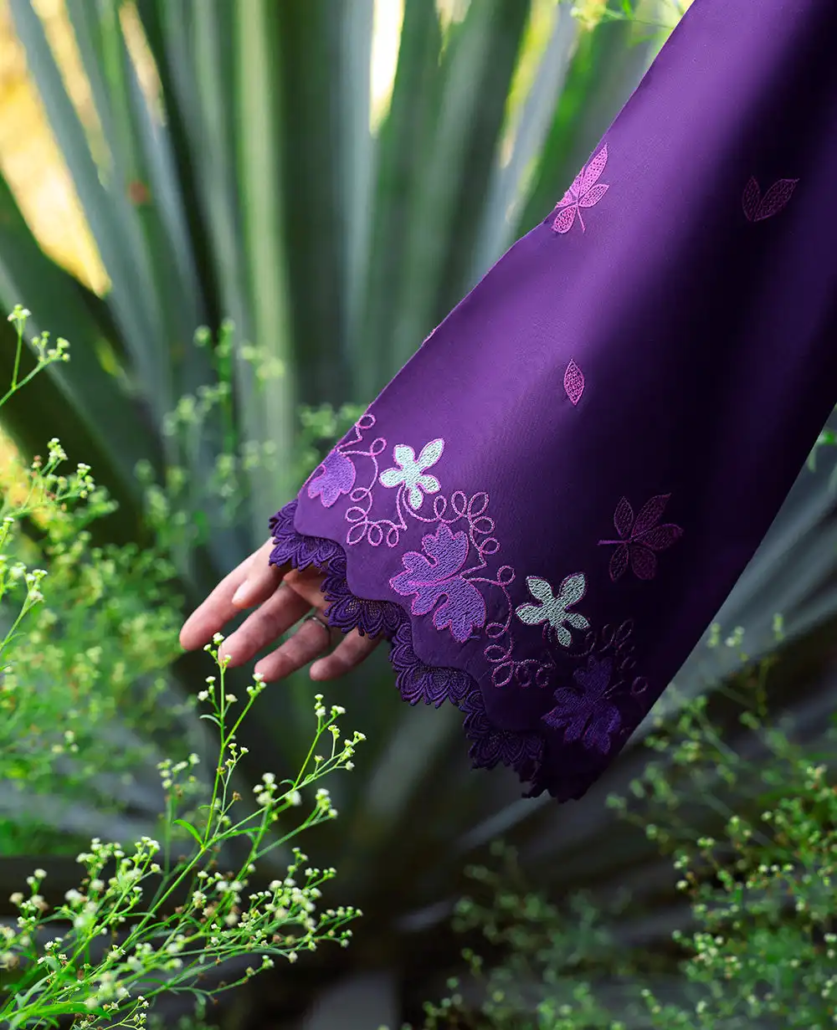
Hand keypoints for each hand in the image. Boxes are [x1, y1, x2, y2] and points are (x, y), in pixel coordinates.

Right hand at [179, 538, 381, 681]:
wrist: (410, 516)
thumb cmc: (348, 520)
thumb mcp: (299, 536)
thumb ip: (269, 566)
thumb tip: (240, 599)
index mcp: (288, 559)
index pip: (242, 589)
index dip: (214, 612)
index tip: (187, 641)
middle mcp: (312, 583)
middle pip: (271, 618)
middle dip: (246, 638)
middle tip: (224, 660)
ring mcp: (341, 603)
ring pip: (308, 639)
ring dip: (284, 659)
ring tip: (262, 676)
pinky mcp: (374, 620)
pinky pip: (354, 649)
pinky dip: (338, 664)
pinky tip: (319, 675)